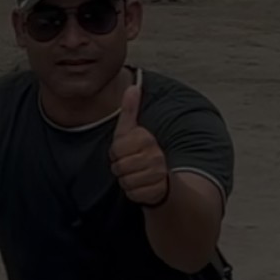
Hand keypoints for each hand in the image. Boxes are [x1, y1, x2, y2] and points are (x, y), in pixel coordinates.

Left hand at [110, 85, 168, 205]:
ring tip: (136, 174)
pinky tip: (141, 186)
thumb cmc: (142, 152)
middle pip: (118, 166)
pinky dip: (133, 192)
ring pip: (124, 180)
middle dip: (119, 167)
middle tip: (130, 164)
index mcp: (146, 139)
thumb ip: (130, 109)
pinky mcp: (156, 191)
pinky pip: (132, 193)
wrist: (164, 179)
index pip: (116, 149)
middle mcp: (154, 156)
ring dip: (126, 180)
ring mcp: (157, 174)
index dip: (116, 152)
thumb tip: (132, 86)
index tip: (125, 151)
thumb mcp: (132, 130)